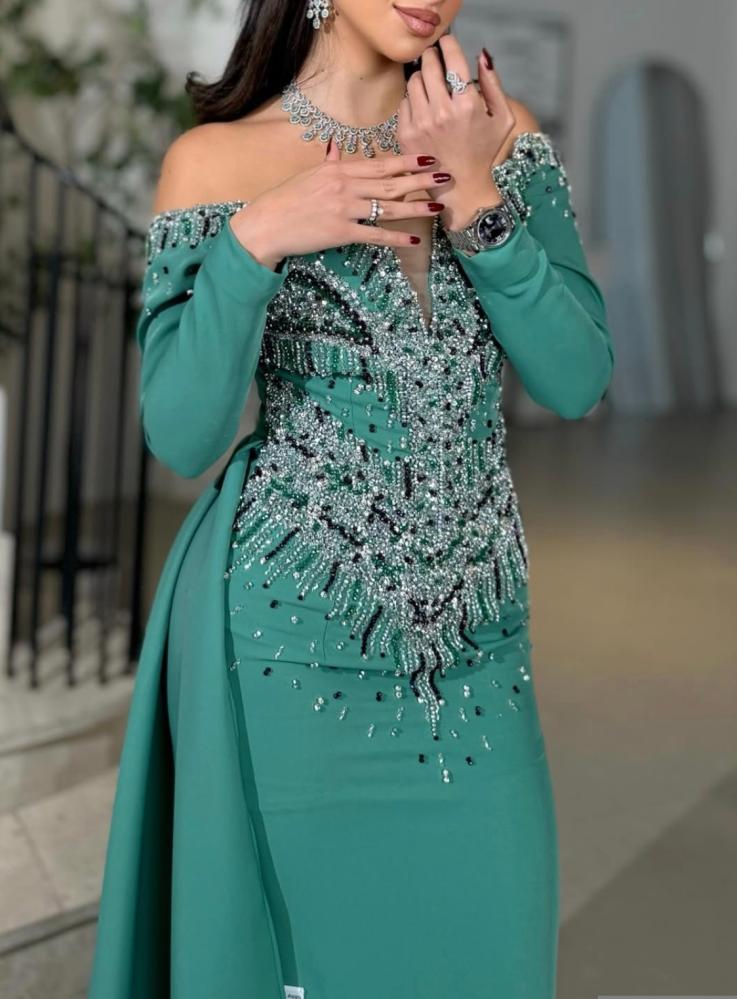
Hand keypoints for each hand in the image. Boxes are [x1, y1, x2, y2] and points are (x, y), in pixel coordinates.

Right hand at [229, 140, 452, 269]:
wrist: (267, 224)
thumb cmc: (286, 199)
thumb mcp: (308, 175)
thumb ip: (327, 162)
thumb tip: (334, 147)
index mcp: (339, 169)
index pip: (380, 163)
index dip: (407, 161)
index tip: (428, 157)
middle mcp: (345, 186)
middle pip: (390, 182)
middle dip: (420, 180)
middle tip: (445, 176)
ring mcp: (345, 209)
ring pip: (388, 207)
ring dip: (416, 207)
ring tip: (438, 206)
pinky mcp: (342, 233)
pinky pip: (375, 235)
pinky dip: (395, 238)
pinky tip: (414, 240)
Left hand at [397, 35, 516, 230]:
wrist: (461, 188)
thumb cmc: (484, 152)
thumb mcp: (502, 118)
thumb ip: (494, 84)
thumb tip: (482, 54)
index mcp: (467, 105)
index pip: (452, 60)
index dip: (447, 44)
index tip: (446, 41)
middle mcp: (441, 113)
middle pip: (428, 66)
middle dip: (431, 56)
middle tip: (433, 57)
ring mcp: (420, 124)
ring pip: (413, 82)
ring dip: (421, 78)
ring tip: (429, 85)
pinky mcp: (405, 135)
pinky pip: (404, 103)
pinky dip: (412, 100)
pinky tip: (422, 107)